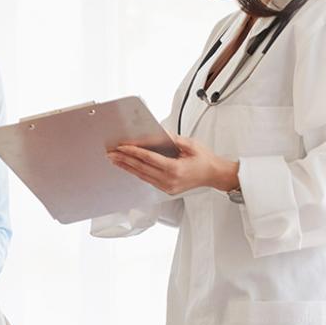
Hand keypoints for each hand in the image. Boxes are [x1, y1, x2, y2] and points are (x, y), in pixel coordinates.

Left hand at [107, 134, 239, 194]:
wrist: (214, 175)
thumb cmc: (205, 160)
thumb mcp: (191, 144)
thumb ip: (173, 139)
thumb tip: (158, 134)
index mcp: (175, 169)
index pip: (148, 158)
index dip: (133, 152)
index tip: (122, 146)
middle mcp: (169, 180)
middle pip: (141, 168)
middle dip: (124, 160)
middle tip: (111, 153)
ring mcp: (167, 187)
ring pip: (142, 176)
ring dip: (127, 167)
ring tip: (115, 160)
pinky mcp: (166, 190)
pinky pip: (148, 180)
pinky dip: (137, 172)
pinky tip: (129, 167)